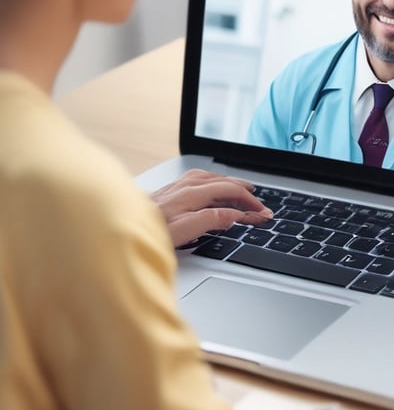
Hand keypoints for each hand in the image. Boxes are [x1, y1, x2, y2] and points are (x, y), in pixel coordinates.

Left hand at [150, 169, 273, 247]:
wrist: (115, 225)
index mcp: (191, 194)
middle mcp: (184, 185)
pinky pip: (200, 179)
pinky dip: (215, 182)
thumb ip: (210, 220)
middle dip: (245, 192)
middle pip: (223, 182)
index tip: (262, 213)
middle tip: (259, 204)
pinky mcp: (169, 190)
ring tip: (243, 191)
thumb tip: (234, 214)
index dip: (249, 202)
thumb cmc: (146, 231)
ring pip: (212, 178)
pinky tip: (214, 187)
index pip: (230, 191)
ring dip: (231, 184)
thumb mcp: (183, 232)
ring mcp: (176, 185)